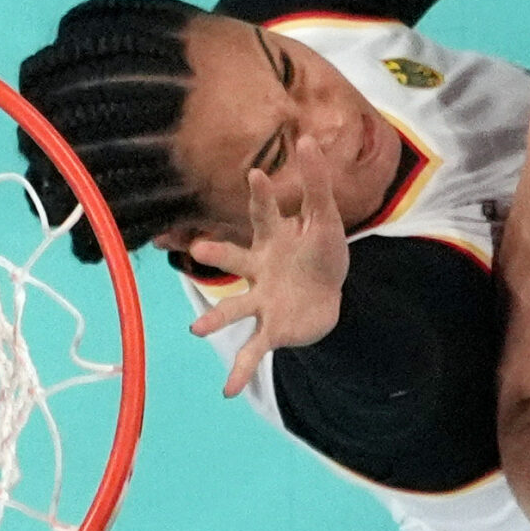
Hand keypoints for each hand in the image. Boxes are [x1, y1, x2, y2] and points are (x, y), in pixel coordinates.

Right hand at [186, 142, 349, 397]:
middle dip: (218, 256)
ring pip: (235, 308)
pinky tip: (228, 391)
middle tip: (199, 251)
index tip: (257, 175)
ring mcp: (262, 299)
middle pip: (235, 260)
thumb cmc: (321, 253)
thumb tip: (310, 138)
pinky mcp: (272, 328)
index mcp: (273, 239)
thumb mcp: (326, 218)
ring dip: (217, 319)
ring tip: (197, 331)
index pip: (264, 214)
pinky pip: (252, 349)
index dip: (261, 196)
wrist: (331, 296)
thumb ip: (317, 183)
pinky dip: (241, 370)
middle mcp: (259, 268)